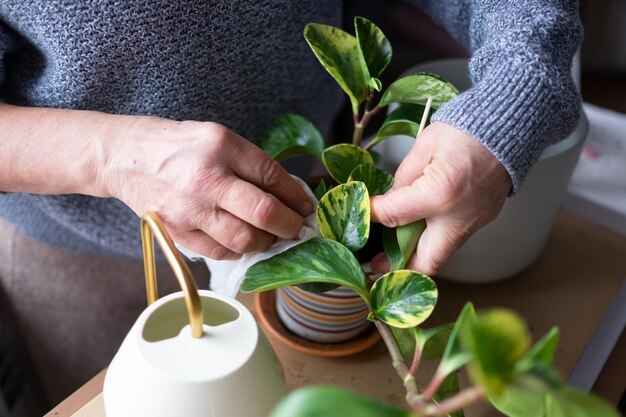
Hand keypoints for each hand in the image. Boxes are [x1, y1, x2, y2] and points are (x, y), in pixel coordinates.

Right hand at [104, 117, 312, 259]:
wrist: (124, 157)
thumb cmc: (178, 145)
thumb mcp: (218, 138)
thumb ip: (251, 164)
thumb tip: (289, 194)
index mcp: (221, 146)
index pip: (272, 177)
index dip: (297, 196)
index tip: (307, 207)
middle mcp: (207, 178)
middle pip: (264, 212)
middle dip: (290, 226)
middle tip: (298, 229)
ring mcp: (190, 209)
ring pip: (244, 240)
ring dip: (266, 242)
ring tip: (271, 236)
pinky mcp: (178, 232)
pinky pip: (220, 252)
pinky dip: (239, 251)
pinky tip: (245, 242)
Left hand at [370, 121, 510, 275]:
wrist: (509, 125)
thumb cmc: (466, 129)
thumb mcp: (424, 146)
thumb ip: (402, 179)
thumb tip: (388, 202)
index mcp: (439, 195)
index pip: (394, 216)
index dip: (373, 214)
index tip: (366, 212)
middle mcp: (459, 218)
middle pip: (426, 262)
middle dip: (398, 266)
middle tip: (377, 262)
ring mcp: (475, 222)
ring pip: (441, 253)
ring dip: (416, 253)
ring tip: (393, 244)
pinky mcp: (483, 219)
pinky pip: (453, 239)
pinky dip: (433, 239)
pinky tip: (419, 227)